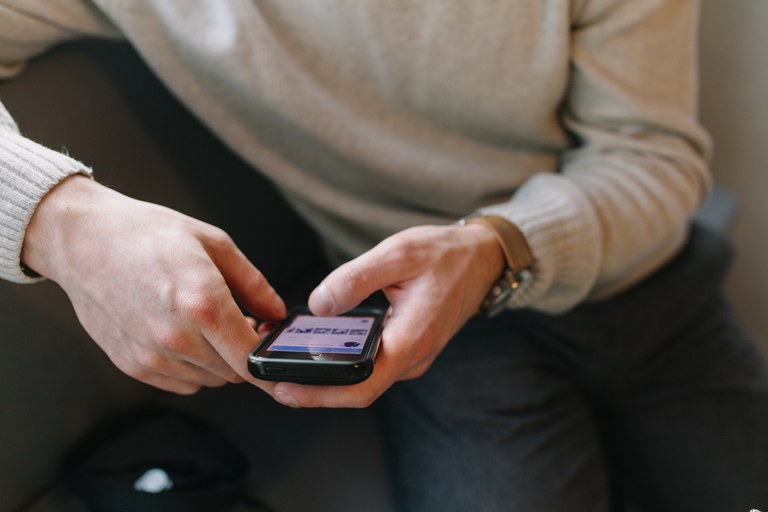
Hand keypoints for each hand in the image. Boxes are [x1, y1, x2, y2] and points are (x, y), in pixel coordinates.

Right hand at [22, 176, 285, 393]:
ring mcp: (151, 354)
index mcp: (202, 302)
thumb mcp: (214, 243)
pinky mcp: (132, 364)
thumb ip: (254, 284)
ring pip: (210, 380)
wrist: (83, 240)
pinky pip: (182, 383)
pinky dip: (191, 367)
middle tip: (238, 321)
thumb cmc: (146, 235)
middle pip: (233, 372)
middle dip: (243, 352)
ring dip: (217, 360)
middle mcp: (176, 336)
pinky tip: (180, 333)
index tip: (280, 361)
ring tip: (201, 321)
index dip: (271, 363)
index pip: (252, 358)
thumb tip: (277, 313)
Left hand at [269, 223, 505, 407]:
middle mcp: (412, 357)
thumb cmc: (445, 255)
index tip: (286, 390)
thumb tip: (319, 305)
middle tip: (273, 376)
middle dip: (314, 388)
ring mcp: (411, 355)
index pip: (361, 387)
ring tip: (288, 361)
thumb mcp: (398, 254)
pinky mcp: (408, 346)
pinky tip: (320, 346)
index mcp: (410, 340)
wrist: (482, 258)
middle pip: (357, 389)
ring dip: (327, 376)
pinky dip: (343, 361)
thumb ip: (355, 279)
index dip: (320, 395)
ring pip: (364, 377)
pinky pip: (372, 362)